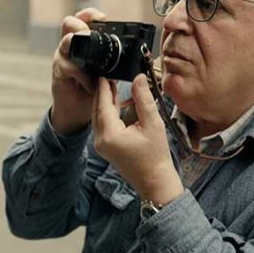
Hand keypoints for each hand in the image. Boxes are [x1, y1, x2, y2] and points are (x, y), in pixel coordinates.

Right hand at [50, 7, 106, 134]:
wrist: (79, 109)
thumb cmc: (94, 86)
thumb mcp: (108, 70)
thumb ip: (114, 60)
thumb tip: (135, 54)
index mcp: (83, 40)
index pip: (83, 18)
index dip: (91, 14)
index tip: (103, 18)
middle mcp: (70, 45)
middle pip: (69, 23)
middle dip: (82, 27)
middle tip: (92, 37)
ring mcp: (62, 57)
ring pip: (66, 41)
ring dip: (81, 47)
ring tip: (93, 63)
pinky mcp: (59, 72)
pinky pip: (69, 66)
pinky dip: (83, 75)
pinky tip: (91, 84)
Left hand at [92, 74, 183, 205]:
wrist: (154, 179)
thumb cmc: (156, 154)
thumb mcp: (152, 123)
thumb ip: (143, 99)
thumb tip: (138, 77)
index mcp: (109, 135)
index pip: (103, 105)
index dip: (104, 87)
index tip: (105, 73)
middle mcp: (100, 140)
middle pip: (97, 110)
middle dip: (102, 92)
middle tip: (107, 75)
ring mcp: (100, 145)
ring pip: (98, 117)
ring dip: (105, 102)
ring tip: (112, 85)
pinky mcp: (104, 147)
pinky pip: (102, 125)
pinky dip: (108, 113)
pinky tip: (116, 103)